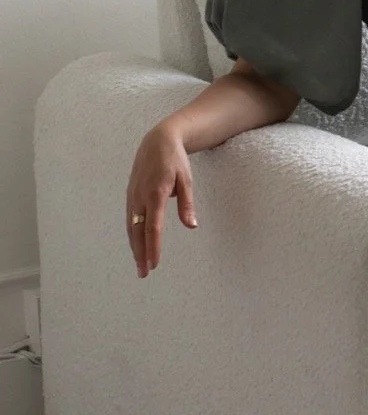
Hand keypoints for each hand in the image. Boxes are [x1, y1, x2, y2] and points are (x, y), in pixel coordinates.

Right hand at [125, 123, 198, 276]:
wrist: (157, 141)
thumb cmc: (175, 160)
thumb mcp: (186, 179)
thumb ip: (187, 204)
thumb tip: (191, 226)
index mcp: (155, 193)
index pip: (153, 227)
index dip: (153, 247)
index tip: (154, 264)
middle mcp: (140, 197)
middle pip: (138, 231)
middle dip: (140, 254)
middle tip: (143, 273)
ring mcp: (132, 196)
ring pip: (131, 227)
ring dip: (134, 247)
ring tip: (139, 265)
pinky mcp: (130, 194)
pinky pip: (129, 218)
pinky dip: (132, 234)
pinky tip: (136, 245)